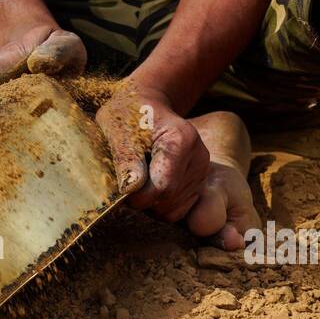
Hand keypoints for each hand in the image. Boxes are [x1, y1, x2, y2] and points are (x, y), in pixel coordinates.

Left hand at [95, 82, 210, 222]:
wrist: (148, 107)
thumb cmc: (128, 114)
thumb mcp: (117, 128)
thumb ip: (125, 158)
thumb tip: (131, 187)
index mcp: (182, 139)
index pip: (162, 187)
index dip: (137, 196)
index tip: (121, 188)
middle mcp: (200, 157)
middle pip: (168, 200)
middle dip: (143, 200)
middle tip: (127, 182)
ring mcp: (202, 172)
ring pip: (173, 210)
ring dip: (150, 205)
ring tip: (139, 181)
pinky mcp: (199, 184)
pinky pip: (178, 211)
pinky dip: (160, 206)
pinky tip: (150, 187)